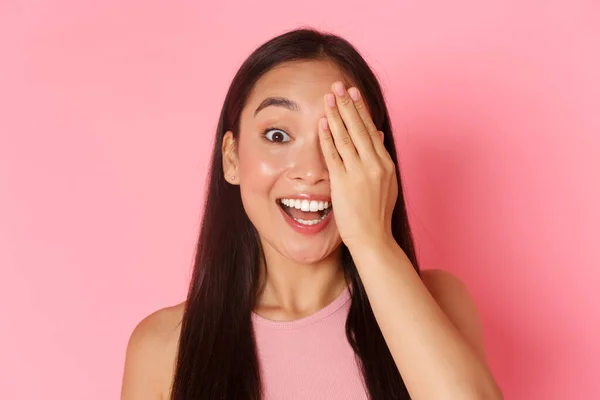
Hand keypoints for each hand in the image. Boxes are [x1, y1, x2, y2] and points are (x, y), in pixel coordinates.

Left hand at [319, 81, 397, 248]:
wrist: (373, 238)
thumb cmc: (376, 214)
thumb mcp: (386, 183)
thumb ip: (380, 158)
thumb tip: (377, 134)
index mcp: (386, 164)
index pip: (371, 130)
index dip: (360, 110)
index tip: (353, 93)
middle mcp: (375, 164)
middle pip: (359, 127)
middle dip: (347, 104)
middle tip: (339, 84)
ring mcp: (359, 172)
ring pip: (346, 137)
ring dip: (336, 115)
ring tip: (328, 97)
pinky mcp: (344, 182)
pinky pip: (334, 154)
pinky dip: (327, 137)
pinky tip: (321, 123)